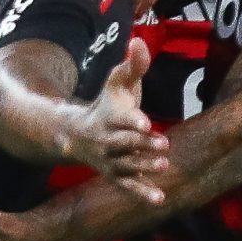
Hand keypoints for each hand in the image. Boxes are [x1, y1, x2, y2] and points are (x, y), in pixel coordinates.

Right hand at [60, 38, 168, 203]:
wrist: (77, 134)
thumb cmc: (107, 105)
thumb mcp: (117, 83)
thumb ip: (133, 65)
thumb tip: (140, 40)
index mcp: (109, 117)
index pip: (121, 119)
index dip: (133, 120)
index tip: (146, 122)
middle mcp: (108, 140)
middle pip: (125, 143)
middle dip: (142, 145)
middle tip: (164, 143)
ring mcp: (111, 160)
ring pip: (127, 165)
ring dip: (145, 166)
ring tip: (164, 165)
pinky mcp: (117, 175)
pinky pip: (128, 186)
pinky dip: (142, 193)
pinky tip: (159, 200)